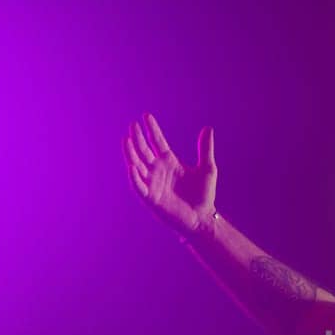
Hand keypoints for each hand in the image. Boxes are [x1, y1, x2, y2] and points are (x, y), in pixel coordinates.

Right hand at [123, 112, 217, 237]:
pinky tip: (133, 166)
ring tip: (127, 140)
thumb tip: (208, 128)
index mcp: (169, 162)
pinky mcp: (152, 198)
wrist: (202, 218)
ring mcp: (153, 184)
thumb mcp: (207, 169)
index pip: (157, 142)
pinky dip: (135, 177)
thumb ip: (205, 149)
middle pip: (144, 151)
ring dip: (131, 154)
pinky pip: (140, 186)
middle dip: (138, 138)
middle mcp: (158, 171)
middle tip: (133, 125)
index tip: (146, 116)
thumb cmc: (203, 195)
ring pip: (137, 166)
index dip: (152, 130)